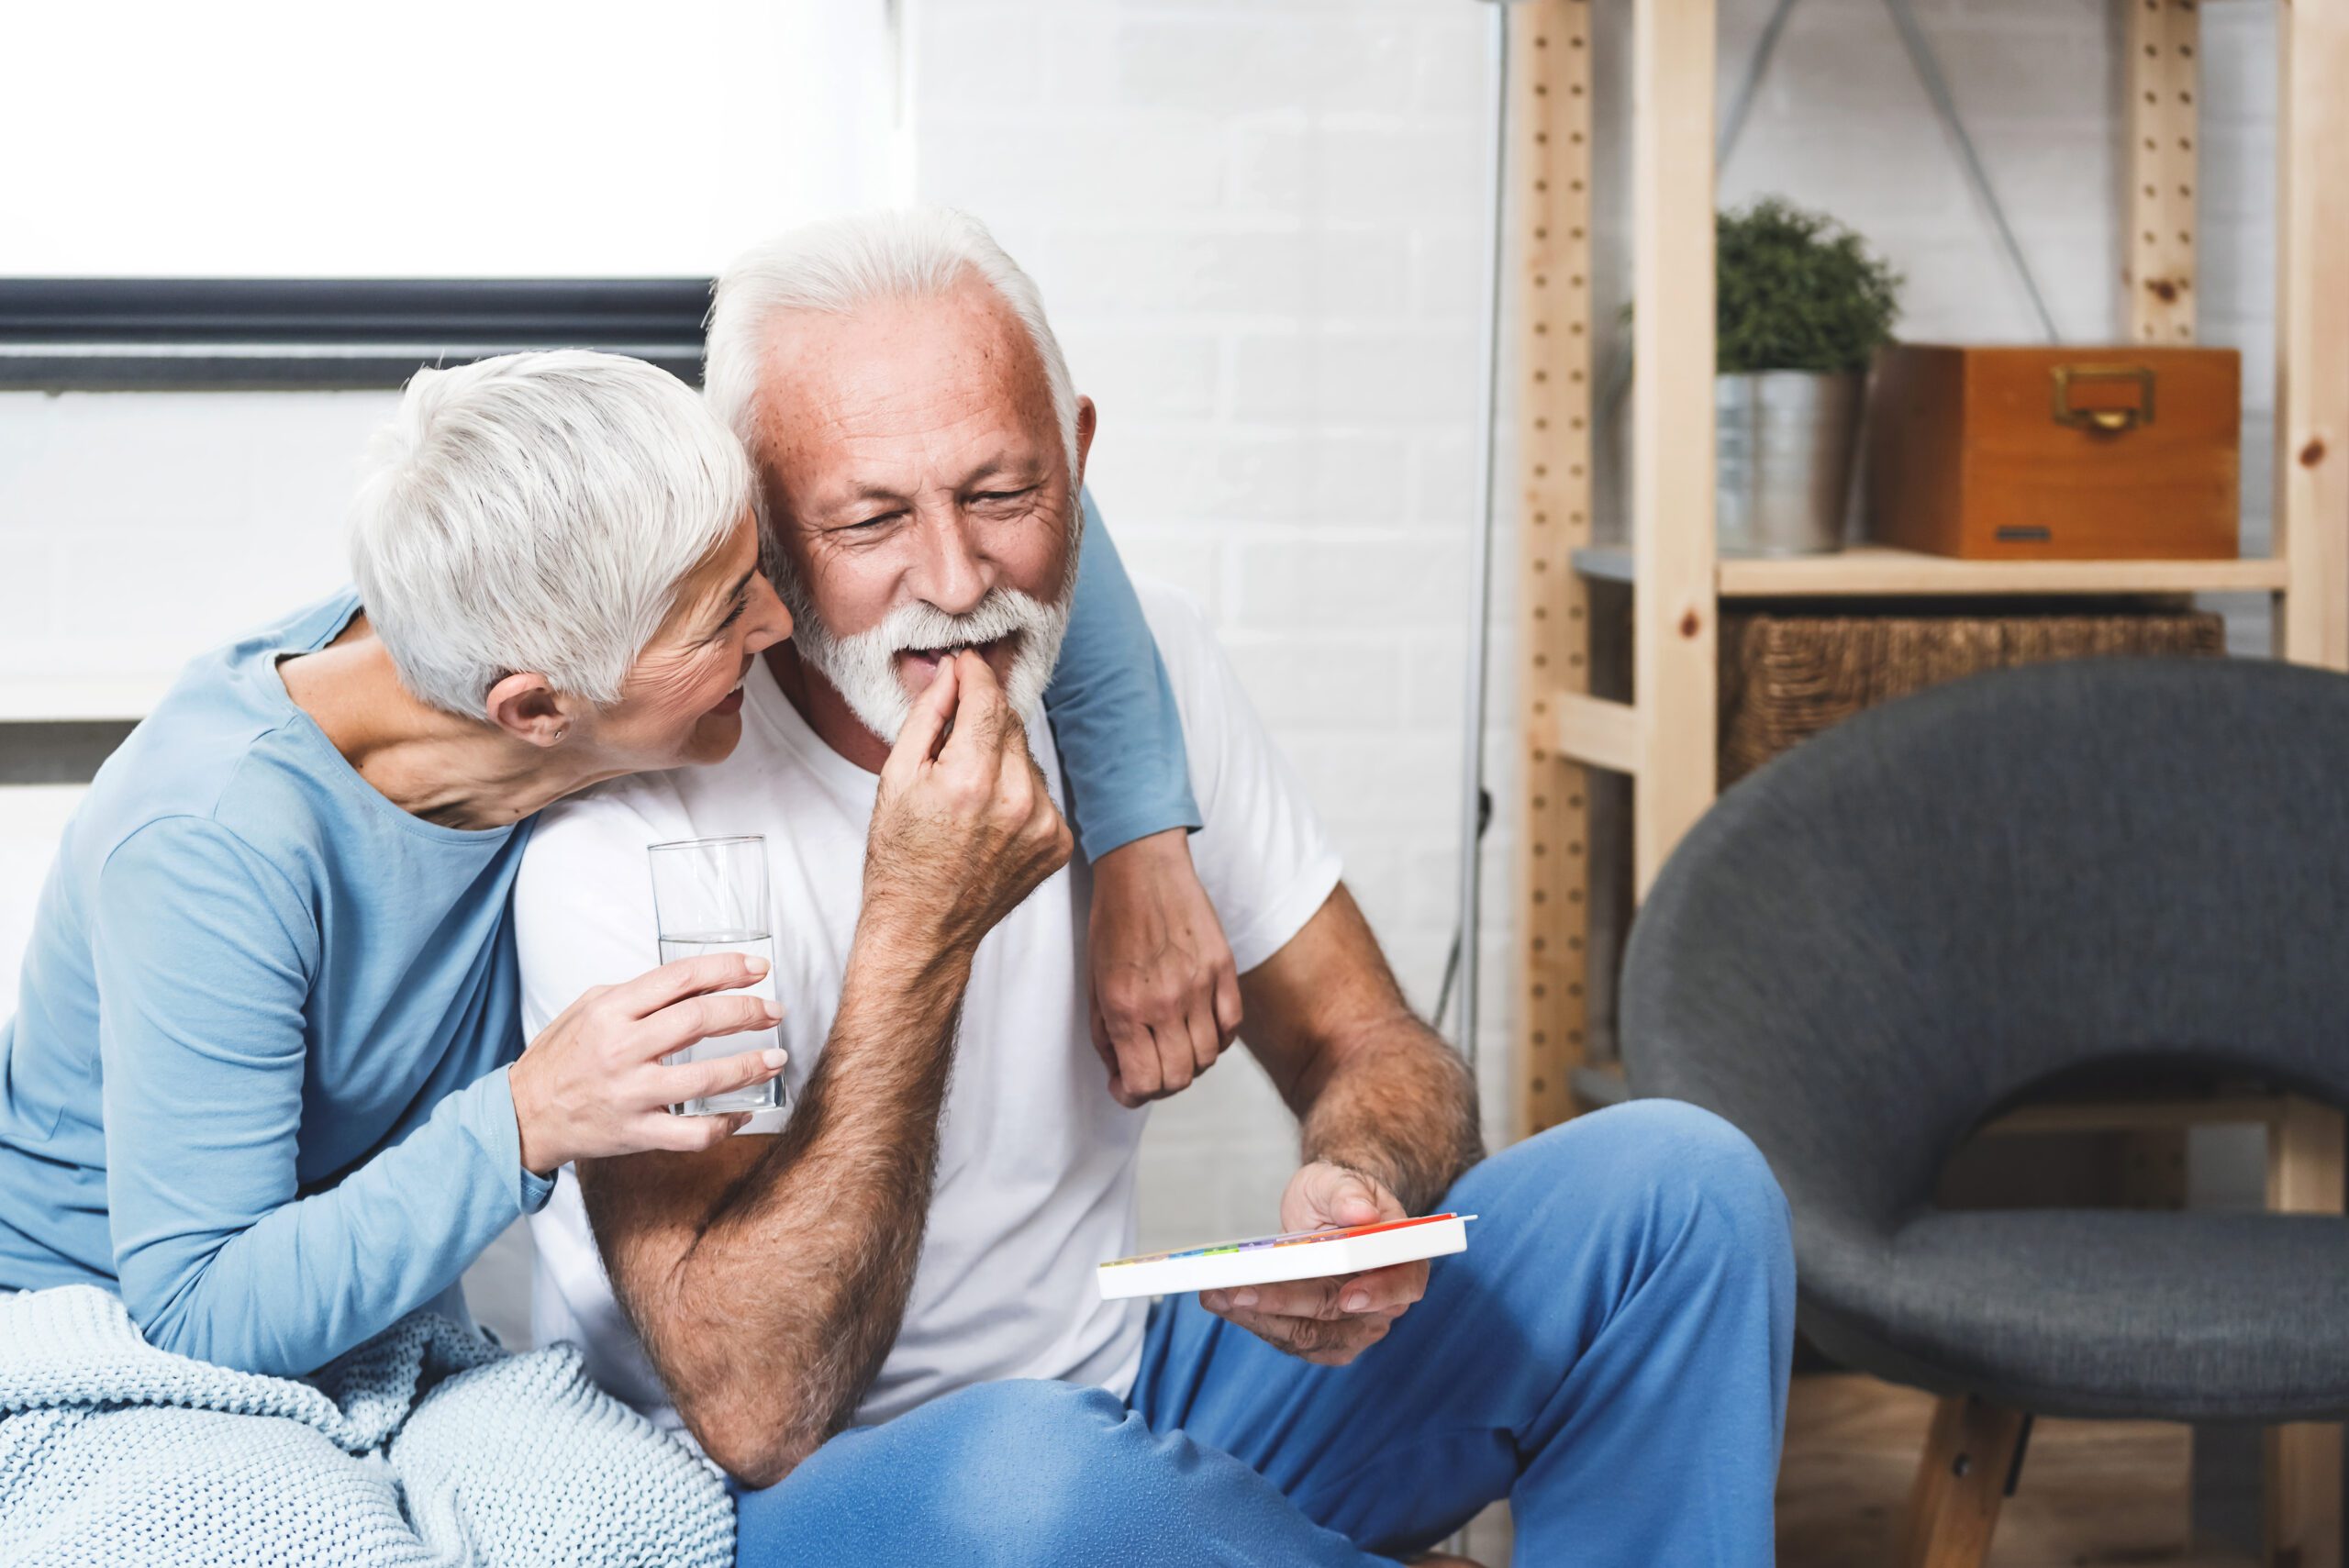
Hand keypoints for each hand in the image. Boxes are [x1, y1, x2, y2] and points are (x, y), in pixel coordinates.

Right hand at [510, 953, 787, 1174]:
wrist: (523, 1115)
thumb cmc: (560, 1057)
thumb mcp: (588, 1008)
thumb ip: (637, 995)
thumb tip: (695, 984)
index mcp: (610, 1011)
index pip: (680, 979)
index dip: (727, 970)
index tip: (758, 970)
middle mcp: (622, 1049)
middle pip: (699, 1021)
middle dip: (747, 1012)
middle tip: (774, 1011)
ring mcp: (631, 1094)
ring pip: (705, 1078)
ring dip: (750, 1067)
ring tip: (776, 1058)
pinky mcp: (636, 1133)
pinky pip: (693, 1133)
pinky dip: (726, 1123)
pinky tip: (743, 1111)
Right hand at [863, 651, 1073, 959]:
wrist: (923, 929)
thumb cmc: (900, 857)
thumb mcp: (897, 778)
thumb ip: (928, 716)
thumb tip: (952, 671)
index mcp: (970, 780)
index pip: (988, 699)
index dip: (975, 674)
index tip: (965, 663)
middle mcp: (1016, 800)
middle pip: (1011, 723)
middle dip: (983, 720)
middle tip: (952, 743)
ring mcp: (1043, 824)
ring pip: (1027, 757)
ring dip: (1001, 758)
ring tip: (967, 796)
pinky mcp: (1058, 842)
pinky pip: (1041, 792)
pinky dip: (1017, 793)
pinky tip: (988, 820)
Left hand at [1087, 828, 1240, 1107]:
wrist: (1143, 867)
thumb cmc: (1112, 922)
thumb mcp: (1092, 982)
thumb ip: (1104, 1033)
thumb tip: (1120, 1072)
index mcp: (1125, 1006)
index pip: (1143, 1083)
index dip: (1132, 1095)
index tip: (1125, 1087)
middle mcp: (1165, 1002)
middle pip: (1178, 1078)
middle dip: (1160, 1085)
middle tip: (1149, 1070)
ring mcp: (1200, 986)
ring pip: (1207, 1059)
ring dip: (1189, 1062)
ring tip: (1173, 1045)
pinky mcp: (1224, 969)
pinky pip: (1231, 1028)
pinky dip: (1217, 1039)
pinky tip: (1200, 1027)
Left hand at [1198, 1162, 1428, 1365]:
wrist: (1328, 1212)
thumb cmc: (1339, 1195)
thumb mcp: (1340, 1181)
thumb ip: (1348, 1193)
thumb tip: (1359, 1214)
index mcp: (1402, 1260)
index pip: (1402, 1285)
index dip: (1378, 1295)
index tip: (1345, 1298)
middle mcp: (1382, 1301)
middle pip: (1339, 1318)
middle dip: (1286, 1305)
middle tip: (1239, 1291)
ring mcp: (1351, 1325)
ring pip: (1309, 1336)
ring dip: (1260, 1319)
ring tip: (1216, 1296)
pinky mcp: (1320, 1335)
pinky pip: (1289, 1338)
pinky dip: (1254, 1322)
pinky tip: (1222, 1302)